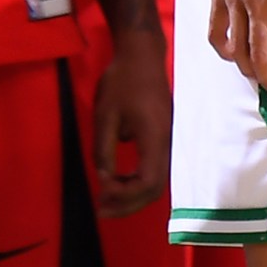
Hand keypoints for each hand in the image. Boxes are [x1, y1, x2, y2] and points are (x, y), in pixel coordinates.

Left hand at [92, 25, 171, 217]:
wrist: (142, 56)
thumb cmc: (122, 81)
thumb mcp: (105, 115)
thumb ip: (103, 151)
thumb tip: (103, 180)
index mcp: (155, 138)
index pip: (147, 182)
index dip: (124, 195)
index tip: (100, 192)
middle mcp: (166, 144)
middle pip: (154, 188)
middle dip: (128, 204)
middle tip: (101, 210)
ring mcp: (167, 141)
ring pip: (156, 181)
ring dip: (132, 194)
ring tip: (106, 197)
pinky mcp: (162, 138)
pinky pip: (153, 169)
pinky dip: (136, 182)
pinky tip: (117, 181)